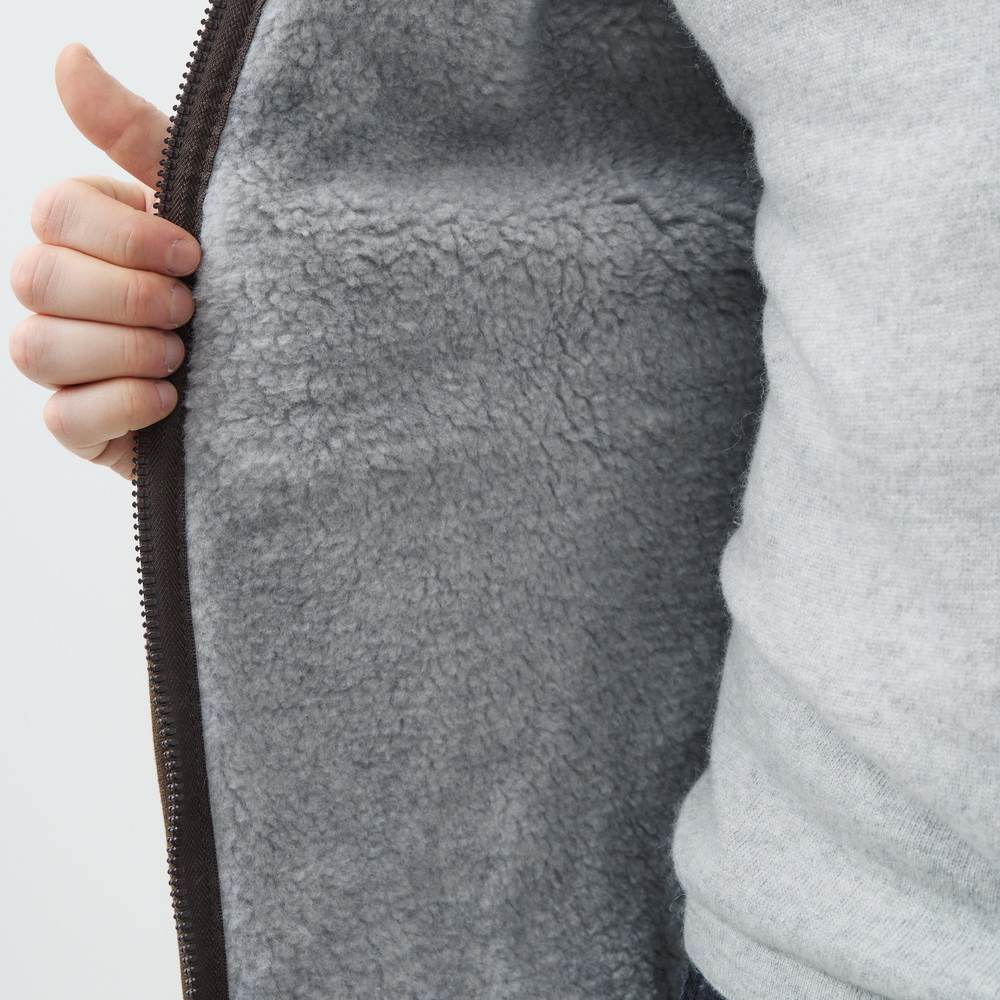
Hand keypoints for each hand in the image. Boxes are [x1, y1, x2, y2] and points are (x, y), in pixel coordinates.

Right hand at [8, 43, 200, 479]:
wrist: (284, 379)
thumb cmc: (240, 282)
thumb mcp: (203, 202)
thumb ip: (135, 134)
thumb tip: (66, 52)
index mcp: (85, 235)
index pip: (52, 212)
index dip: (122, 234)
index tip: (194, 253)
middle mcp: (60, 296)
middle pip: (34, 277)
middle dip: (127, 294)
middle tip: (193, 308)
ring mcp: (65, 365)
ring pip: (35, 348)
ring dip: (125, 349)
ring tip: (186, 354)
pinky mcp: (82, 427)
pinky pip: (61, 421)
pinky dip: (123, 406)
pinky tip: (174, 400)